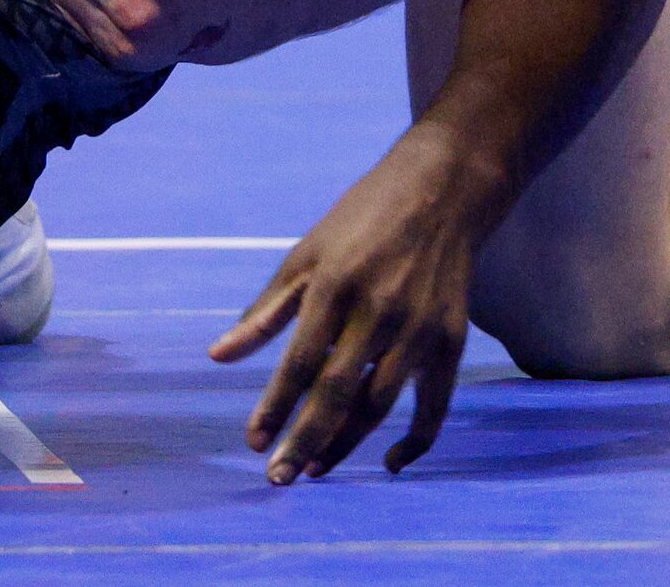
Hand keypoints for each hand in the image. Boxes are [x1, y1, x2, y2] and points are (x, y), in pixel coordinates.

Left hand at [210, 128, 486, 482]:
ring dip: (346, 444)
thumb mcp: (306, 254)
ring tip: (316, 469)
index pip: (298, 362)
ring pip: (379, 404)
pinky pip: (434, 404)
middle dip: (305, 440)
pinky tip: (391, 462)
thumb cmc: (361, 220)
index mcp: (334, 285)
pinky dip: (417, 440)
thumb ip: (266, 311)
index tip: (253, 443)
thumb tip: (218, 356)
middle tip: (278, 478)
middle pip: (336, 392)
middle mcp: (378, 310)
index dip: (274, 407)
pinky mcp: (451, 339)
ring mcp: (419, 328)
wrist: (443, 191)